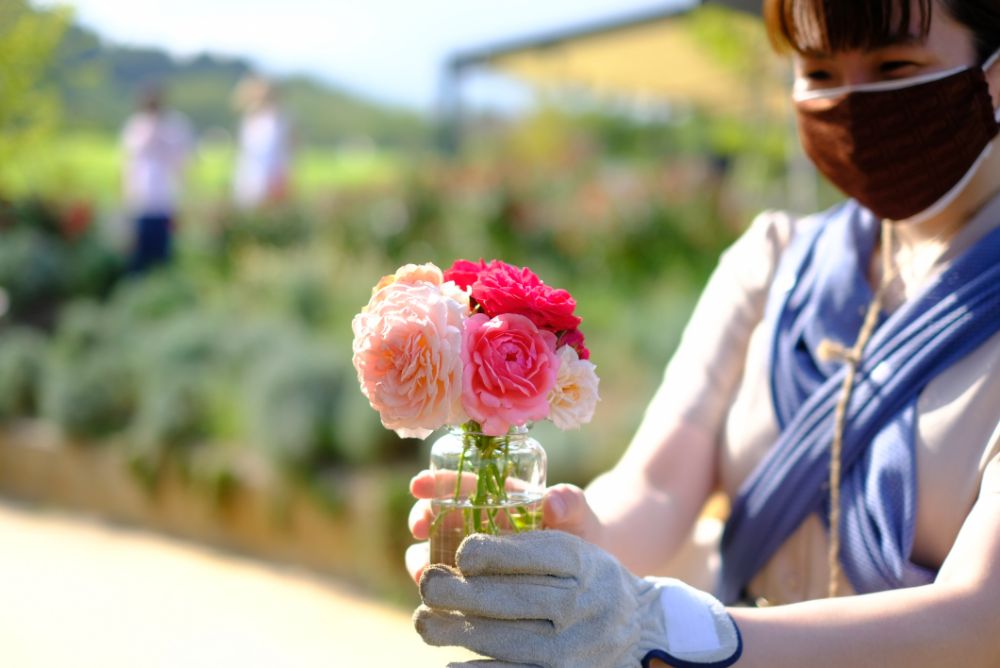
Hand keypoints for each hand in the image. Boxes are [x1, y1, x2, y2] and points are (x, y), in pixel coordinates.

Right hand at [406, 470, 603, 581]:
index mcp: (497, 498)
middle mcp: (478, 524)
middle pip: (437, 516)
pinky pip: (451, 587)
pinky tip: (440, 603)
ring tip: (425, 572)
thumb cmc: (582, 533)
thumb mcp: (579, 514)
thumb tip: (552, 501)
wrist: (591, 572)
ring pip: (435, 553)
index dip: (437, 482)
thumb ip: (570, 502)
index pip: (460, 483)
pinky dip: (441, 592)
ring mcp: (475, 557)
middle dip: (421, 517)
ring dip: (423, 560)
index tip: (419, 485)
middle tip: (419, 526)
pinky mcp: (476, 587)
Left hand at [414, 530, 740, 667]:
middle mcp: (580, 605)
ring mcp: (572, 647)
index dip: (486, 552)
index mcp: (582, 562)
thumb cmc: (590, 579)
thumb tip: (476, 541)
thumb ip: (529, 539)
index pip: (528, 553)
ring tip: (426, 622)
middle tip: (428, 585)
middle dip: (457, 593)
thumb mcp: (575, 547)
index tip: (460, 552)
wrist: (641, 630)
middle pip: (508, 599)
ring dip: (456, 631)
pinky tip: (453, 660)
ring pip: (502, 641)